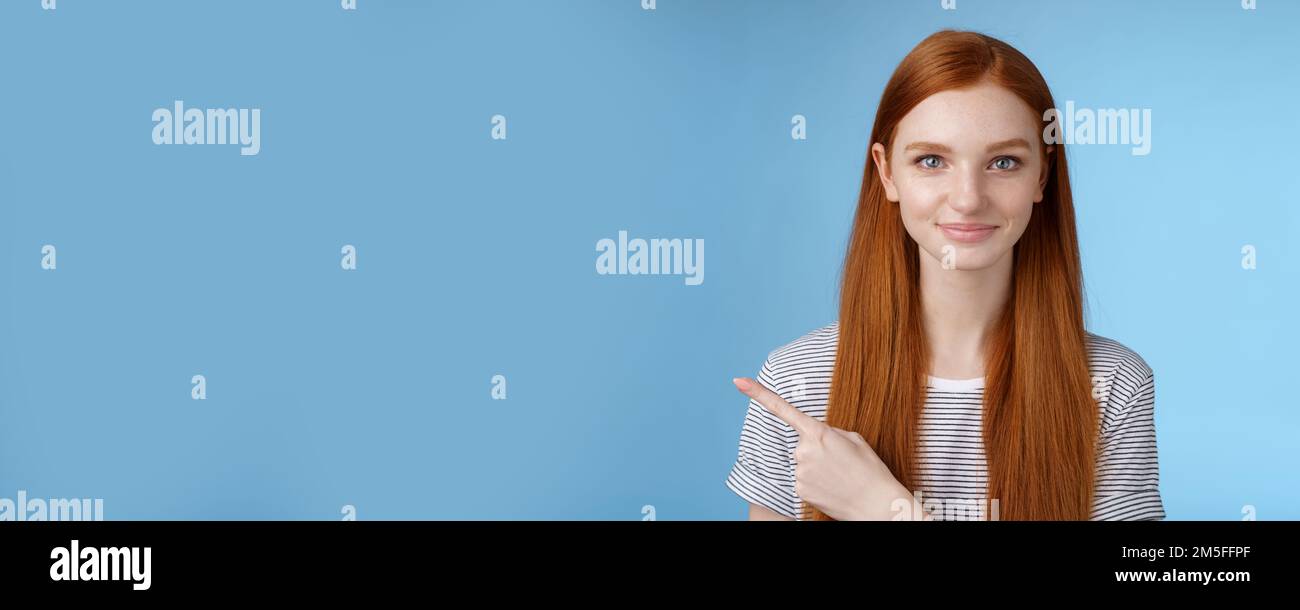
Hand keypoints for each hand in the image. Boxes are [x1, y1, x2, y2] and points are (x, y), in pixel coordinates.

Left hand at [733, 376, 913, 519]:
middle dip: (817, 449)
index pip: (783, 409)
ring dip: (817, 467)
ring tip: (838, 475)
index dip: (758, 393)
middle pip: (802, 443)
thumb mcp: (853, 439)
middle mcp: (803, 449)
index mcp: (818, 432)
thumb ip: (828, 432)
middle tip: (839, 462)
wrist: (876, 504)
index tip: (738, 381)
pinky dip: (815, 482)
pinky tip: (831, 486)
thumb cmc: (869, 468)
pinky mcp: (798, 489)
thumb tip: (813, 436)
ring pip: (803, 462)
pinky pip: (803, 479)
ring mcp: (799, 471)